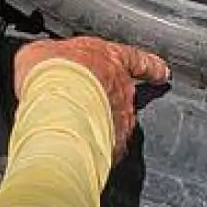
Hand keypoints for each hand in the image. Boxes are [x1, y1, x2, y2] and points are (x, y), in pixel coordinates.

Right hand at [13, 37, 170, 163]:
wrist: (56, 104)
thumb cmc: (53, 72)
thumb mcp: (43, 51)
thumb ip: (51, 57)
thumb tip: (43, 63)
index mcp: (111, 59)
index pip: (138, 60)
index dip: (150, 67)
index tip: (162, 73)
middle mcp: (123, 90)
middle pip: (126, 97)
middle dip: (110, 103)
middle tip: (87, 107)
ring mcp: (122, 120)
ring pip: (117, 125)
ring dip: (100, 128)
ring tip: (76, 133)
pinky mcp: (114, 147)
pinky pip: (107, 149)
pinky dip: (95, 151)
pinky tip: (77, 154)